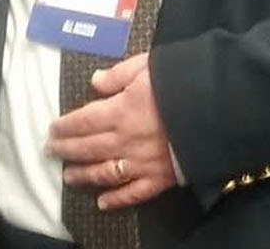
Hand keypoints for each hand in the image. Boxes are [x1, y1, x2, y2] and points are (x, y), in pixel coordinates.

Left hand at [48, 54, 177, 210]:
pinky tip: (102, 203)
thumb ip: (118, 74)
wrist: (218, 108)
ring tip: (68, 176)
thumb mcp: (148, 66)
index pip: (83, 121)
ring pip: (104, 173)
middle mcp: (124, 140)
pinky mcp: (160, 178)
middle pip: (87, 148)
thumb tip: (94, 82)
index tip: (52, 129)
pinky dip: (117, 199)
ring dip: (83, 175)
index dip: (65, 126)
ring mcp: (141, 162)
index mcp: (120, 112)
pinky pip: (133, 193)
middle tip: (51, 151)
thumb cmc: (183, 82)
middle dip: (66, 150)